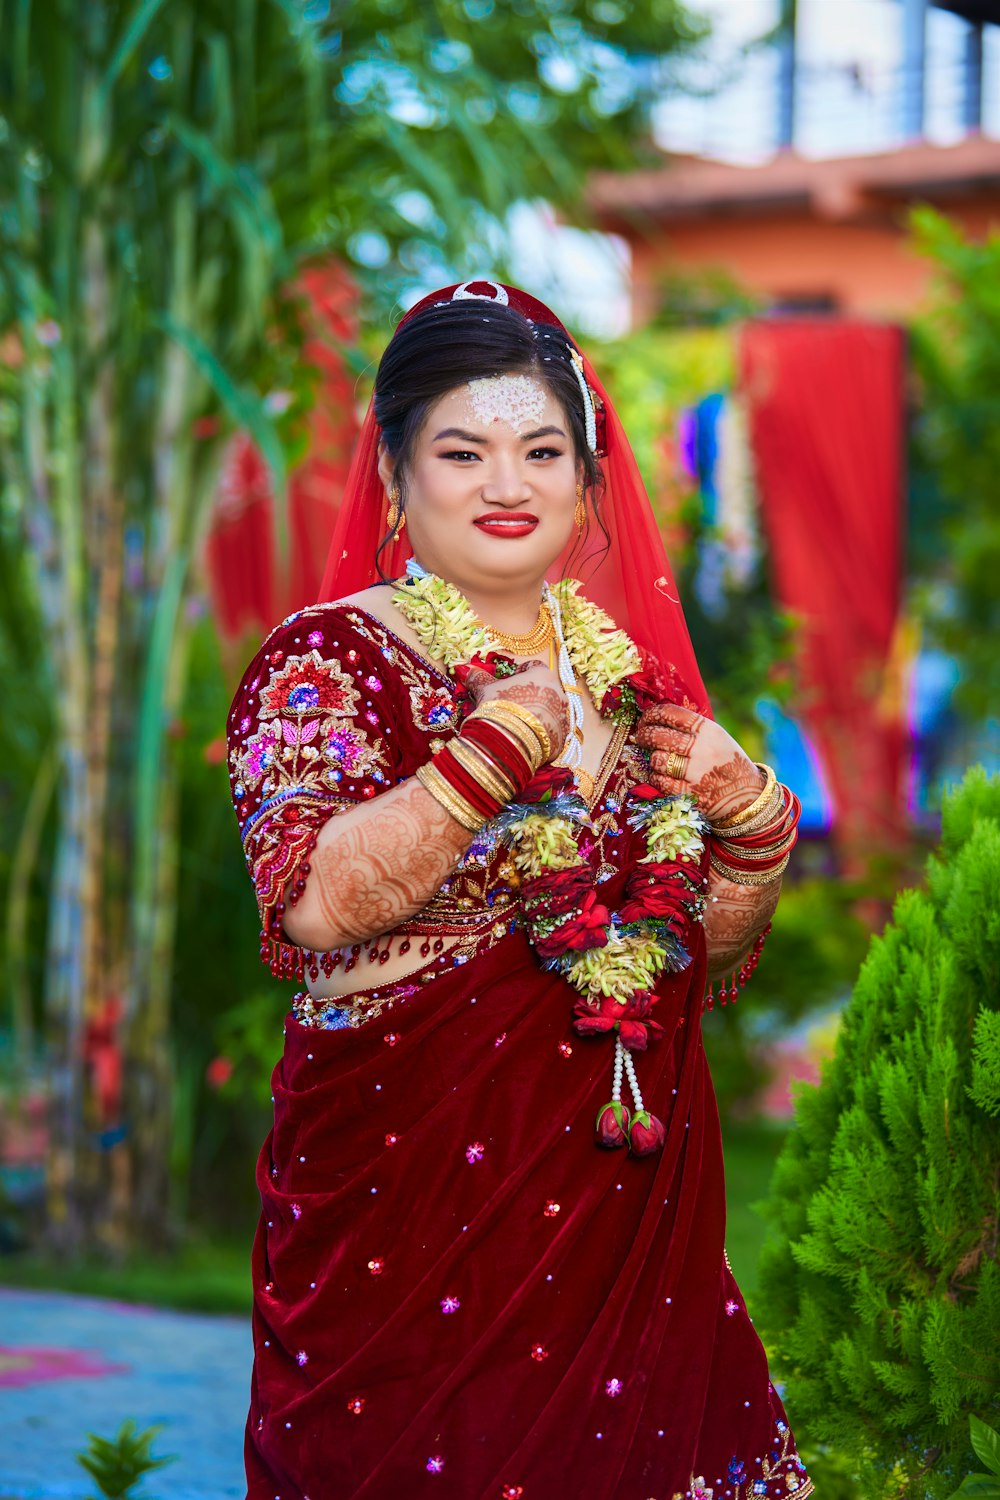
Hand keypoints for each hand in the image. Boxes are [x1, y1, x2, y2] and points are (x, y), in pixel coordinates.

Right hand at [466, 661, 568, 762]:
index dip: (519, 673)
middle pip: (544, 689)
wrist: (510, 743)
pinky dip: (540, 734)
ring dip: (537, 715)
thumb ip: (478, 678)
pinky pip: (553, 732)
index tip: (507, 682)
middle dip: (529, 695)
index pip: (533, 666)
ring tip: (517, 725)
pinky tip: (525, 738)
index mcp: (543, 674)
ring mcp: (563, 717)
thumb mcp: (485, 690)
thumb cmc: (499, 708)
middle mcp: (559, 693)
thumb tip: (465, 669)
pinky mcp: (562, 738)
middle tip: (510, 706)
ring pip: (550, 711)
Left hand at [635, 703, 763, 823]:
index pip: (671, 713)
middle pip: (658, 735)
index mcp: (709, 730)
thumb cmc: (727, 763)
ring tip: (658, 760)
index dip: (652, 714)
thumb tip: (656, 718)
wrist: (748, 796)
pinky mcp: (690, 794)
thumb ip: (692, 729)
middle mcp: (703, 749)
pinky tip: (662, 776)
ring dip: (654, 759)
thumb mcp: (717, 738)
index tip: (645, 719)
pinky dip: (657, 778)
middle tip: (640, 737)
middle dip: (644, 735)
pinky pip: (660, 781)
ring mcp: (696, 773)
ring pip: (657, 759)